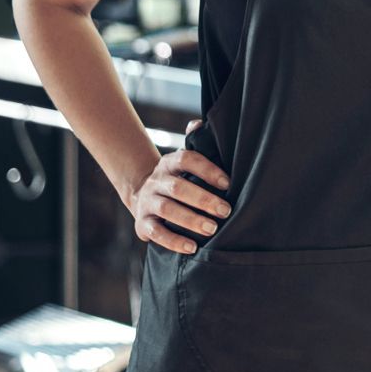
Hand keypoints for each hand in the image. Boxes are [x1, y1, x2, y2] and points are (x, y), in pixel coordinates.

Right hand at [126, 119, 230, 254]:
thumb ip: (195, 144)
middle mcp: (157, 181)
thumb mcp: (185, 161)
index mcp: (170, 163)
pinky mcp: (142, 223)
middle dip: (204, 199)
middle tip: (225, 211)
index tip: (228, 183)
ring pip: (168, 210)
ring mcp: (148, 202)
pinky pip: (157, 233)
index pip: (187, 159)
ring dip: (191, 220)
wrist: (143, 195)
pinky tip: (192, 247)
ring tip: (212, 229)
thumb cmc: (178, 179)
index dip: (207, 169)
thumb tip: (197, 124)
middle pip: (178, 187)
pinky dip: (174, 241)